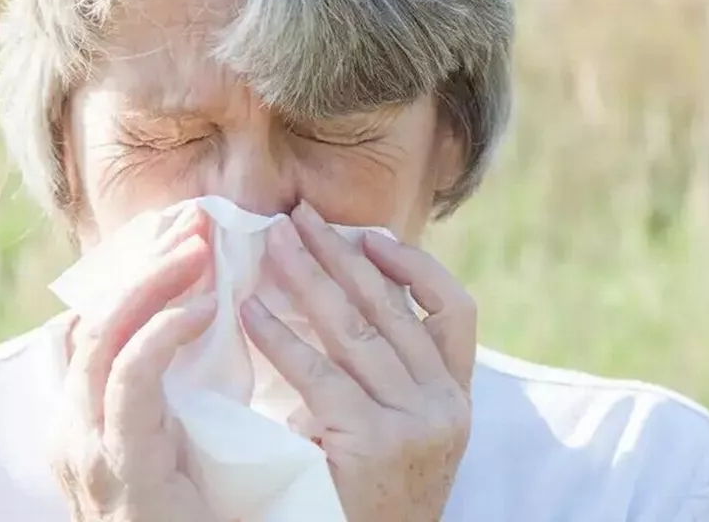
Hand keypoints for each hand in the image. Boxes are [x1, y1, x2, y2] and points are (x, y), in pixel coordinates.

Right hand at [52, 204, 218, 521]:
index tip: (181, 231)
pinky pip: (130, 382)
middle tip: (195, 221)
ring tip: (199, 248)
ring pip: (103, 336)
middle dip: (144, 262)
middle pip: (96, 316)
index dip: (134, 271)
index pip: (97, 321)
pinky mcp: (119, 460)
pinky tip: (202, 308)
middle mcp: (74, 421)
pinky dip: (163, 334)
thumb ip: (175, 385)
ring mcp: (88, 441)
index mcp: (86, 412)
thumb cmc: (195, 511)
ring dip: (153, 283)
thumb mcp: (178, 435)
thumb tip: (206, 316)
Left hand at [240, 202, 475, 521]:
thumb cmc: (368, 503)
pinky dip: (282, 337)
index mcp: (457, 399)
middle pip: (394, 309)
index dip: (416, 268)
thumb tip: (337, 298)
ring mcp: (414, 424)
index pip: (457, 311)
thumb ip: (385, 379)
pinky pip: (320, 375)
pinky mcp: (373, 443)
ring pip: (357, 331)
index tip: (369, 237)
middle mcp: (445, 406)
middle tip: (299, 217)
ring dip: (309, 279)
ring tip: (271, 245)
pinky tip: (251, 312)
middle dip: (342, 255)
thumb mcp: (399, 436)